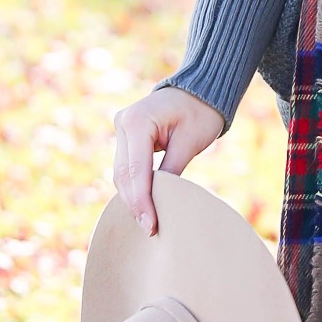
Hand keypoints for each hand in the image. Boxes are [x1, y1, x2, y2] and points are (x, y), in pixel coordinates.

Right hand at [111, 86, 225, 235]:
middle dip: (135, 204)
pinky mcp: (126, 137)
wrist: (199, 91)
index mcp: (138, 121)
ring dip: (132, 198)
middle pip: (124, 174)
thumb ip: (172, 170)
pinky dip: (133, 187)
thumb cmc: (200, 113)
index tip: (151, 225)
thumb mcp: (190, 142)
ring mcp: (121, 129)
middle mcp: (123, 123)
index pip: (136, 170)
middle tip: (150, 230)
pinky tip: (143, 206)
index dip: (142, 201)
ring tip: (147, 223)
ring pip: (121, 173)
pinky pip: (126, 167)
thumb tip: (160, 201)